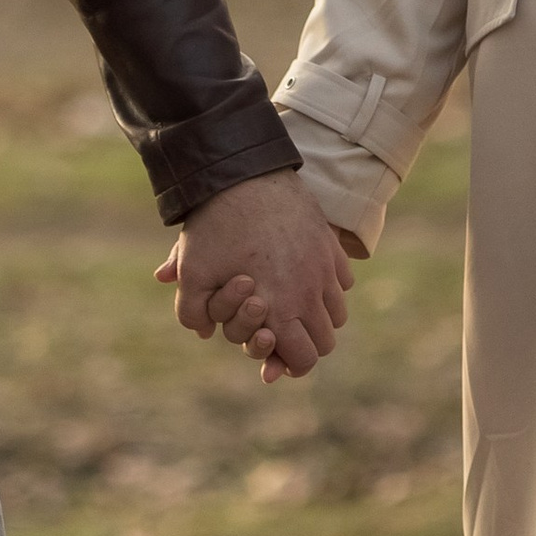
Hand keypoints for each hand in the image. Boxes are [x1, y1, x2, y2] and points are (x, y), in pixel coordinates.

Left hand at [154, 171, 352, 382]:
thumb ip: (193, 313)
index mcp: (280, 307)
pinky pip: (342, 278)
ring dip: (319, 314)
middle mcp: (310, 291)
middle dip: (305, 342)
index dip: (289, 364)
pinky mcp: (329, 241)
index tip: (274, 354)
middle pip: (326, 341)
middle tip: (281, 328)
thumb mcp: (192, 272)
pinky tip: (303, 274)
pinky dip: (329, 285)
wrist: (239, 172)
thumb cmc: (213, 227)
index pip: (304, 360)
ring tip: (292, 302)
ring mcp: (324, 265)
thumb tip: (205, 333)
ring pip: (338, 311)